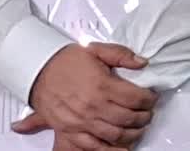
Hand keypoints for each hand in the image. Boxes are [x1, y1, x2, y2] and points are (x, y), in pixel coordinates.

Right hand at [17, 43, 156, 147]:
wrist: (38, 70)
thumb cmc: (65, 61)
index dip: (149, 99)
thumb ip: (121, 55)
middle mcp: (93, 106)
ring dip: (132, 134)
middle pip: (129, 118)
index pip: (136, 98)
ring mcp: (82, 121)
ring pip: (115, 135)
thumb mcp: (95, 50)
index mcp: (102, 85)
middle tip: (148, 113)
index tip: (151, 98)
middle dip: (144, 117)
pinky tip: (121, 146)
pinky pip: (94, 146)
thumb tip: (141, 62)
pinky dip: (111, 149)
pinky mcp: (71, 131)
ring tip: (138, 128)